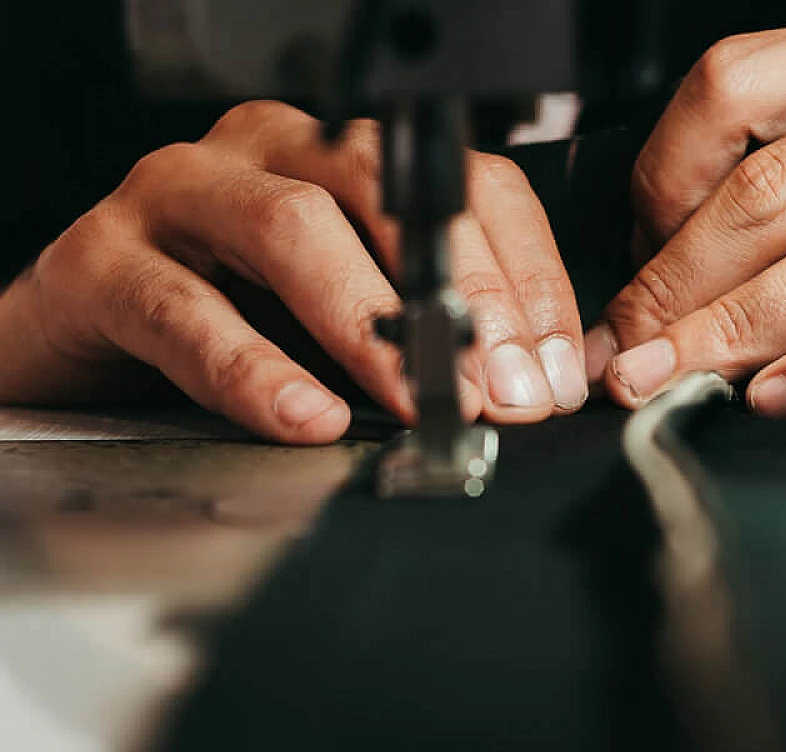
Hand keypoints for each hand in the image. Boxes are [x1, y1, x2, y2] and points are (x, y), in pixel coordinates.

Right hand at [0, 102, 585, 441]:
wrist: (84, 339)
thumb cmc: (230, 325)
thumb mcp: (349, 325)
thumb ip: (425, 339)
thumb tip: (523, 394)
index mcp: (345, 162)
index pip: (467, 189)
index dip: (525, 281)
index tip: (557, 373)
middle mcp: (268, 156)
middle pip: (391, 195)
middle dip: (465, 300)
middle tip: (507, 393)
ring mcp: (182, 197)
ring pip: (293, 231)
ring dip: (373, 326)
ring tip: (423, 401)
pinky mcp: (105, 261)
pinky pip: (187, 313)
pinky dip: (255, 372)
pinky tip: (307, 416)